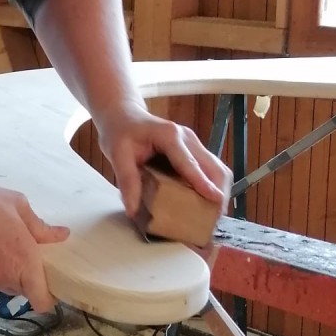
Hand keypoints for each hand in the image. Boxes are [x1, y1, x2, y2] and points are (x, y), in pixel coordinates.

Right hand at [0, 184, 69, 312]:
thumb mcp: (20, 207)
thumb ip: (41, 227)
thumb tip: (62, 235)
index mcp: (26, 263)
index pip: (42, 302)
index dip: (48, 297)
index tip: (48, 283)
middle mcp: (7, 278)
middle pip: (23, 290)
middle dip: (26, 277)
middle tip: (22, 255)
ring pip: (4, 284)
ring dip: (6, 273)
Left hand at [96, 101, 232, 220]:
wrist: (123, 116)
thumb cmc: (120, 133)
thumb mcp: (117, 155)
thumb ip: (127, 181)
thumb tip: (132, 210)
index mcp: (169, 136)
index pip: (190, 162)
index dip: (203, 182)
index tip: (216, 199)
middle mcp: (187, 138)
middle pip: (214, 166)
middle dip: (218, 192)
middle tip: (213, 219)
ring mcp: (193, 143)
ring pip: (217, 168)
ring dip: (219, 190)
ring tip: (212, 215)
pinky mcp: (194, 150)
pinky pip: (210, 169)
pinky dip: (212, 186)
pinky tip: (206, 203)